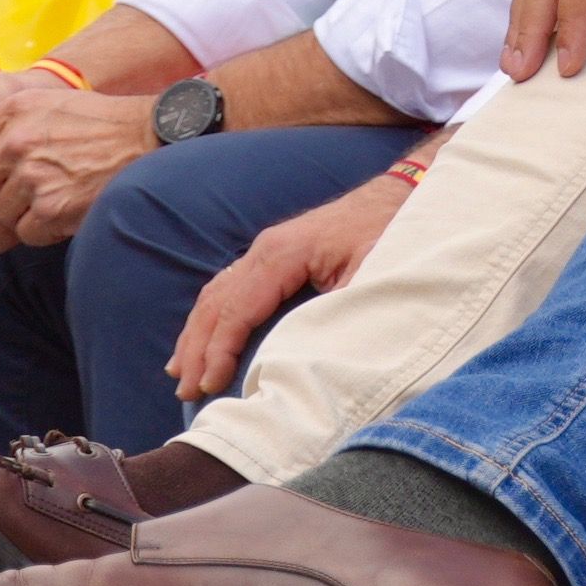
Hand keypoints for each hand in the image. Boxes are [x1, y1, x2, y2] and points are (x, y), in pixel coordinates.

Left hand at [0, 76, 158, 252]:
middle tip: (19, 198)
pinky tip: (64, 215)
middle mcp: (17, 142)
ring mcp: (33, 176)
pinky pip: (25, 233)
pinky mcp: (52, 207)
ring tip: (50, 203)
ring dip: (20, 216)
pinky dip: (42, 231)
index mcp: (13, 112)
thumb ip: (2, 110)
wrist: (151, 139)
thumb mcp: (49, 101)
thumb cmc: (102, 123)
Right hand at [170, 169, 414, 397]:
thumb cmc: (391, 233)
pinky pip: (229, 288)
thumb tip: (308, 355)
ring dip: (196, 335)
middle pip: (217, 303)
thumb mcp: (373, 272)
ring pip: (216, 294)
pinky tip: (201, 341)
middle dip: (198, 349)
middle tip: (187, 390)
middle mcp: (265, 249)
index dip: (221, 349)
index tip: (210, 385)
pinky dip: (211, 317)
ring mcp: (267, 250)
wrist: (403, 194)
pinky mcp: (275, 256)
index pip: (238, 308)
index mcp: (284, 253)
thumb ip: (339, 309)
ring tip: (181, 374)